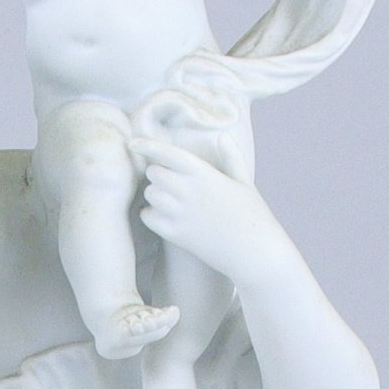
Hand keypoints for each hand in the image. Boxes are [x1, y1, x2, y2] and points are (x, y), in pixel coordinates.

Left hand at [138, 141, 285, 286]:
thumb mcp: (245, 182)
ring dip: (154, 195)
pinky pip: (148, 218)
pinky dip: (150, 215)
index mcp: (204, 173)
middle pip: (154, 173)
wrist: (255, 252)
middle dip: (157, 174)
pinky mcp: (176, 234)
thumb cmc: (253, 215)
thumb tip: (224, 136)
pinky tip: (163, 216)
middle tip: (168, 181)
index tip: (133, 142)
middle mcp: (189, 190)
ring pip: (149, 194)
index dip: (147, 145)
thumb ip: (232, 157)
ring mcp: (181, 213)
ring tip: (168, 200)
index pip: (166, 152)